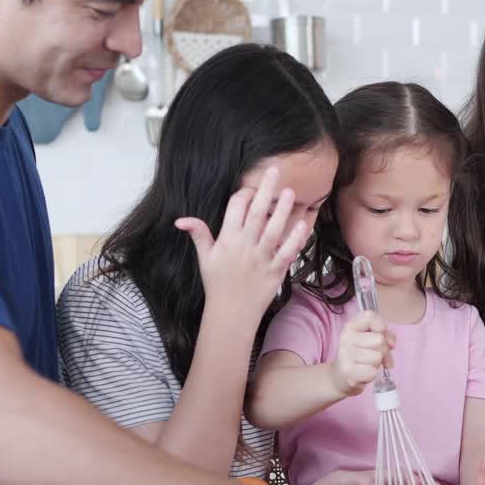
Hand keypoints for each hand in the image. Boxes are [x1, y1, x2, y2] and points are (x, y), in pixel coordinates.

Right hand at [176, 167, 308, 317]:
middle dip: (265, 191)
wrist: (231, 313)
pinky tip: (303, 224)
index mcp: (226, 240)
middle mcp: (244, 247)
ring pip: (273, 230)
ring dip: (282, 211)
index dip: (244, 195)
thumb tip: (180, 220)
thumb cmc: (217, 284)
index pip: (235, 209)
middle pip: (256, 213)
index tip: (252, 188)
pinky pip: (287, 252)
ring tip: (290, 192)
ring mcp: (260, 259)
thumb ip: (198, 234)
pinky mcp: (275, 271)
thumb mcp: (204, 257)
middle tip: (275, 171)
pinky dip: (296, 239)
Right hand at [331, 311, 394, 395]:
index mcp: (351, 326)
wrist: (342, 376)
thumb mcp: (371, 338)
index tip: (379, 335)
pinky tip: (363, 373)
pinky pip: (373, 372)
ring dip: (377, 363)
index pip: (370, 316)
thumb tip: (391, 344)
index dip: (381, 327)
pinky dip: (372, 375)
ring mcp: (345, 354)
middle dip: (383, 350)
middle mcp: (346, 338)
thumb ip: (385, 334)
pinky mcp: (348, 371)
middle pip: (380, 340)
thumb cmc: (361, 354)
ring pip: (378, 357)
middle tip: (376, 355)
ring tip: (368, 364)